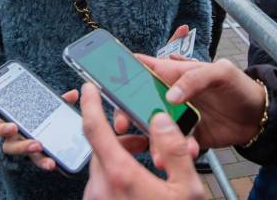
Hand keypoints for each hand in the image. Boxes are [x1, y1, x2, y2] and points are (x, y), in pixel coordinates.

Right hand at [0, 89, 79, 170]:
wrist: (37, 126)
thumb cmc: (33, 114)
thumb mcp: (41, 106)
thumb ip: (55, 101)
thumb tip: (73, 94)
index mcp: (8, 123)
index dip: (2, 129)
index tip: (13, 127)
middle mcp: (12, 139)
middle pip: (10, 147)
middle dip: (22, 146)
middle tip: (36, 144)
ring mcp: (23, 149)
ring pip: (26, 158)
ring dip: (37, 158)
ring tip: (48, 160)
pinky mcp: (33, 157)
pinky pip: (38, 161)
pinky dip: (45, 162)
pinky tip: (54, 163)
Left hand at [82, 83, 202, 199]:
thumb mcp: (186, 188)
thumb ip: (175, 150)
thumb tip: (161, 120)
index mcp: (120, 175)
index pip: (94, 129)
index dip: (91, 104)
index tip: (89, 89)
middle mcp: (100, 187)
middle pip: (102, 147)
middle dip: (122, 139)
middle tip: (144, 141)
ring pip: (103, 166)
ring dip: (120, 159)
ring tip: (147, 165)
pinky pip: (103, 184)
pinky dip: (117, 176)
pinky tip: (138, 184)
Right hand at [115, 57, 264, 149]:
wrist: (259, 117)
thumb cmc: (240, 87)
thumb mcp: (221, 72)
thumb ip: (195, 78)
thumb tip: (171, 95)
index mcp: (175, 74)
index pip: (143, 68)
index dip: (122, 72)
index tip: (107, 84)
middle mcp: (172, 96)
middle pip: (139, 102)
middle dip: (128, 114)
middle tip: (124, 126)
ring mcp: (178, 117)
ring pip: (154, 129)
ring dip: (153, 140)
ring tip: (160, 152)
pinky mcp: (188, 136)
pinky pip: (175, 146)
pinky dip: (179, 150)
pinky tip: (191, 149)